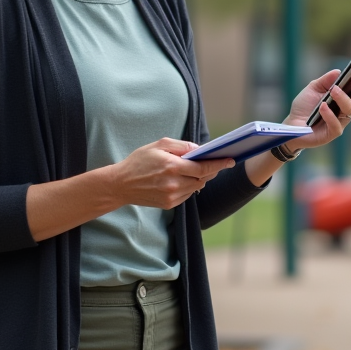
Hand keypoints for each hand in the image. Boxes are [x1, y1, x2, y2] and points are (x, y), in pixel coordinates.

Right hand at [109, 138, 234, 208]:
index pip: (203, 167)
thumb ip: (181, 146)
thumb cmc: (138, 161)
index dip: (219, 164)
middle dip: (211, 171)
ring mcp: (172, 196)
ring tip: (197, 170)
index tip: (230, 160)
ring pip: (196, 187)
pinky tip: (183, 180)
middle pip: (203, 178)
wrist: (120, 185)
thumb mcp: (158, 145)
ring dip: (200, 179)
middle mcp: (174, 183)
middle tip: (216, 163)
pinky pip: (187, 195)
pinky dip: (189, 187)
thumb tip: (199, 149)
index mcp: (172, 166)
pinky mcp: (169, 204)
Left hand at [283, 61, 350, 149]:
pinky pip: (336, 124)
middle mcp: (345, 109)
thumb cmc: (304, 107)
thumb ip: (325, 80)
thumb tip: (339, 71)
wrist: (291, 126)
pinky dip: (329, 114)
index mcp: (344, 96)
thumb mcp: (313, 88)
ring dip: (343, 98)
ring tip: (334, 89)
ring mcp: (341, 121)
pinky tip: (323, 106)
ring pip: (350, 109)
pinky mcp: (332, 133)